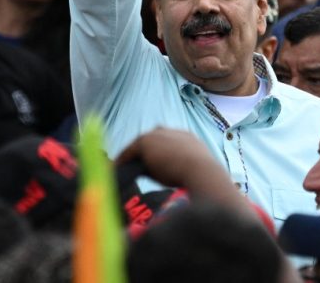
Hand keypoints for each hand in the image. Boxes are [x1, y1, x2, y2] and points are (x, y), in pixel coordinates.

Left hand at [116, 128, 256, 218]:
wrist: (202, 171)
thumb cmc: (204, 178)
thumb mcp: (196, 173)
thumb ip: (187, 173)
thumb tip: (186, 187)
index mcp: (188, 139)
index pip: (169, 143)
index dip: (158, 154)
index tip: (150, 166)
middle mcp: (173, 132)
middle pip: (152, 141)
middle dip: (143, 152)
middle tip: (133, 166)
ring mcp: (158, 135)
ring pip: (139, 146)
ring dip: (130, 157)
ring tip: (120, 168)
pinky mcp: (146, 141)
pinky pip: (129, 152)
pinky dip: (121, 161)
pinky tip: (115, 170)